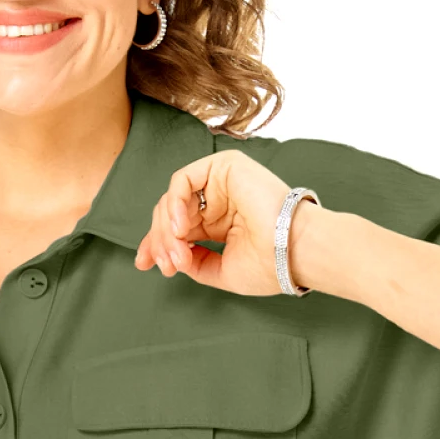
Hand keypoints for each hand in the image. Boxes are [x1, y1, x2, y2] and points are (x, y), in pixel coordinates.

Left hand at [135, 150, 317, 295]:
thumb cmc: (270, 265)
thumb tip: (171, 257)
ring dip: (167, 230)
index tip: (144, 264)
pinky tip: (180, 228)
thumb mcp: (221, 272)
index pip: (177, 228)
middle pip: (170, 215)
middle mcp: (218, 202)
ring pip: (172, 200)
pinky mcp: (224, 166)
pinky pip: (182, 180)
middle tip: (168, 266)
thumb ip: (194, 263)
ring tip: (178, 255)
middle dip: (160, 242)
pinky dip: (174, 204)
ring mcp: (220, 183)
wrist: (295, 252)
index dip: (156, 244)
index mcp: (219, 224)